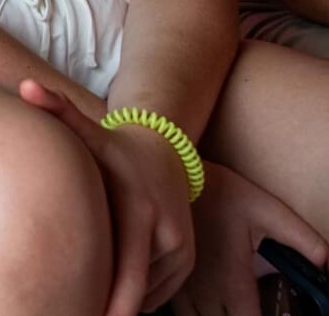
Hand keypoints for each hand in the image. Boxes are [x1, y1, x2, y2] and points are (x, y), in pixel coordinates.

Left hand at [20, 80, 195, 315]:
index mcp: (140, 212)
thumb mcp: (87, 128)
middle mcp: (168, 236)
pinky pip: (158, 292)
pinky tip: (104, 300)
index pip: (127, 274)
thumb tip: (24, 86)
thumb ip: (55, 109)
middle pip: (137, 292)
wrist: (164, 148)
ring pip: (147, 295)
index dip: (107, 303)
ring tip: (80, 311)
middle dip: (110, 313)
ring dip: (120, 307)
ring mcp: (182, 252)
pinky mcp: (186, 262)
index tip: (80, 315)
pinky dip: (134, 299)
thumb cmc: (112, 147)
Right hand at [174, 161, 328, 315]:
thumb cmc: (224, 194)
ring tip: (230, 306)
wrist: (178, 174)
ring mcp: (183, 285)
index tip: (274, 313)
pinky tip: (207, 304)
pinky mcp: (169, 275)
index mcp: (232, 281)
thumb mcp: (271, 213)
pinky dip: (195, 313)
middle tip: (252, 306)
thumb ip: (306, 241)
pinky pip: (181, 310)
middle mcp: (205, 291)